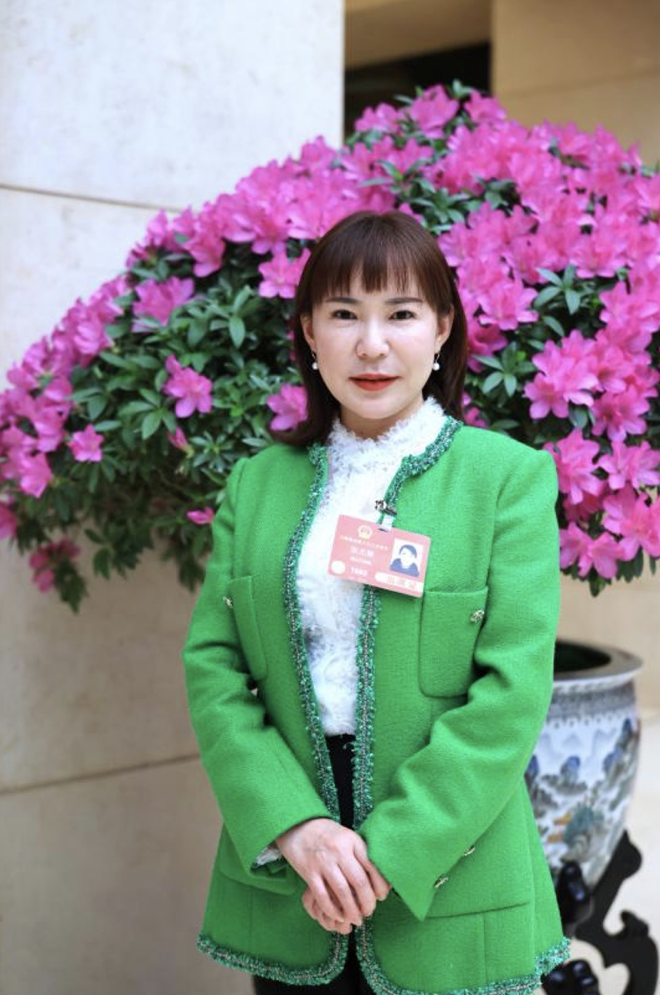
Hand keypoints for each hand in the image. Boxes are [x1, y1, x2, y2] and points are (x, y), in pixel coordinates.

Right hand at [276, 818, 390, 927]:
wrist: (297, 826)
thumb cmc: (327, 834)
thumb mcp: (347, 837)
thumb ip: (361, 854)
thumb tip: (380, 879)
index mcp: (352, 840)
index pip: (372, 867)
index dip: (380, 886)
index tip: (381, 896)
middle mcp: (339, 850)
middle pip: (359, 882)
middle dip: (367, 902)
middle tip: (369, 912)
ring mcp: (324, 862)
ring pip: (343, 892)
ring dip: (351, 910)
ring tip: (356, 919)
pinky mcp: (309, 872)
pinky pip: (323, 896)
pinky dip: (332, 910)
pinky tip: (338, 916)